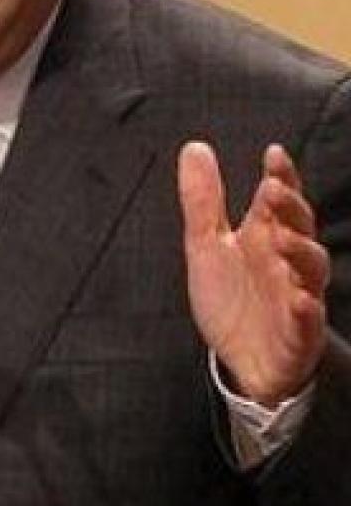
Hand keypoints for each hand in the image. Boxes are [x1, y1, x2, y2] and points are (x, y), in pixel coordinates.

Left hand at [177, 142, 328, 406]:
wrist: (240, 358)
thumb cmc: (232, 296)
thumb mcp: (206, 244)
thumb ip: (203, 200)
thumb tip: (194, 147)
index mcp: (266, 236)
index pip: (280, 201)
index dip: (282, 176)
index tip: (274, 154)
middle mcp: (287, 262)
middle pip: (299, 228)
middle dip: (291, 209)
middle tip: (275, 189)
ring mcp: (298, 296)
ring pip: (312, 271)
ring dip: (301, 252)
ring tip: (282, 238)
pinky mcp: (299, 333)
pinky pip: (308, 321)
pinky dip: (307, 310)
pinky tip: (301, 300)